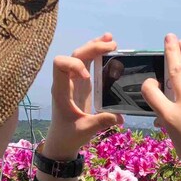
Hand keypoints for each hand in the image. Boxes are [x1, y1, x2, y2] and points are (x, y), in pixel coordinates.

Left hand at [41, 34, 123, 161]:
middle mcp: (66, 81)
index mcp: (62, 90)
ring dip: (95, 46)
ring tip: (111, 39)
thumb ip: (101, 121)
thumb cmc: (69, 135)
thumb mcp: (85, 130)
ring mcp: (74, 80)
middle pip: (75, 55)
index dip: (75, 66)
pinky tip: (109, 47)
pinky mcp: (82, 83)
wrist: (62, 140)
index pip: (60, 65)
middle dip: (92, 48)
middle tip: (113, 45)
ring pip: (81, 56)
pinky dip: (97, 54)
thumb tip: (120, 116)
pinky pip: (88, 63)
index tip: (88, 78)